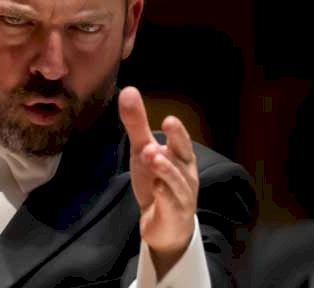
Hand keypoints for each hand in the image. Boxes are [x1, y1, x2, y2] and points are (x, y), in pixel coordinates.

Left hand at [118, 86, 198, 278]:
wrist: (165, 224)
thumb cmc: (158, 181)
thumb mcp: (143, 150)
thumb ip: (137, 124)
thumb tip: (128, 90)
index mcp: (181, 157)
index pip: (181, 142)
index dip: (177, 132)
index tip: (168, 119)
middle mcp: (185, 175)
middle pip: (184, 158)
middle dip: (176, 144)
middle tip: (164, 130)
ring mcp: (181, 195)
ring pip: (176, 181)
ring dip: (166, 169)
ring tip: (152, 156)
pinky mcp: (173, 214)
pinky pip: (171, 204)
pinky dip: (165, 195)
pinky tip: (156, 187)